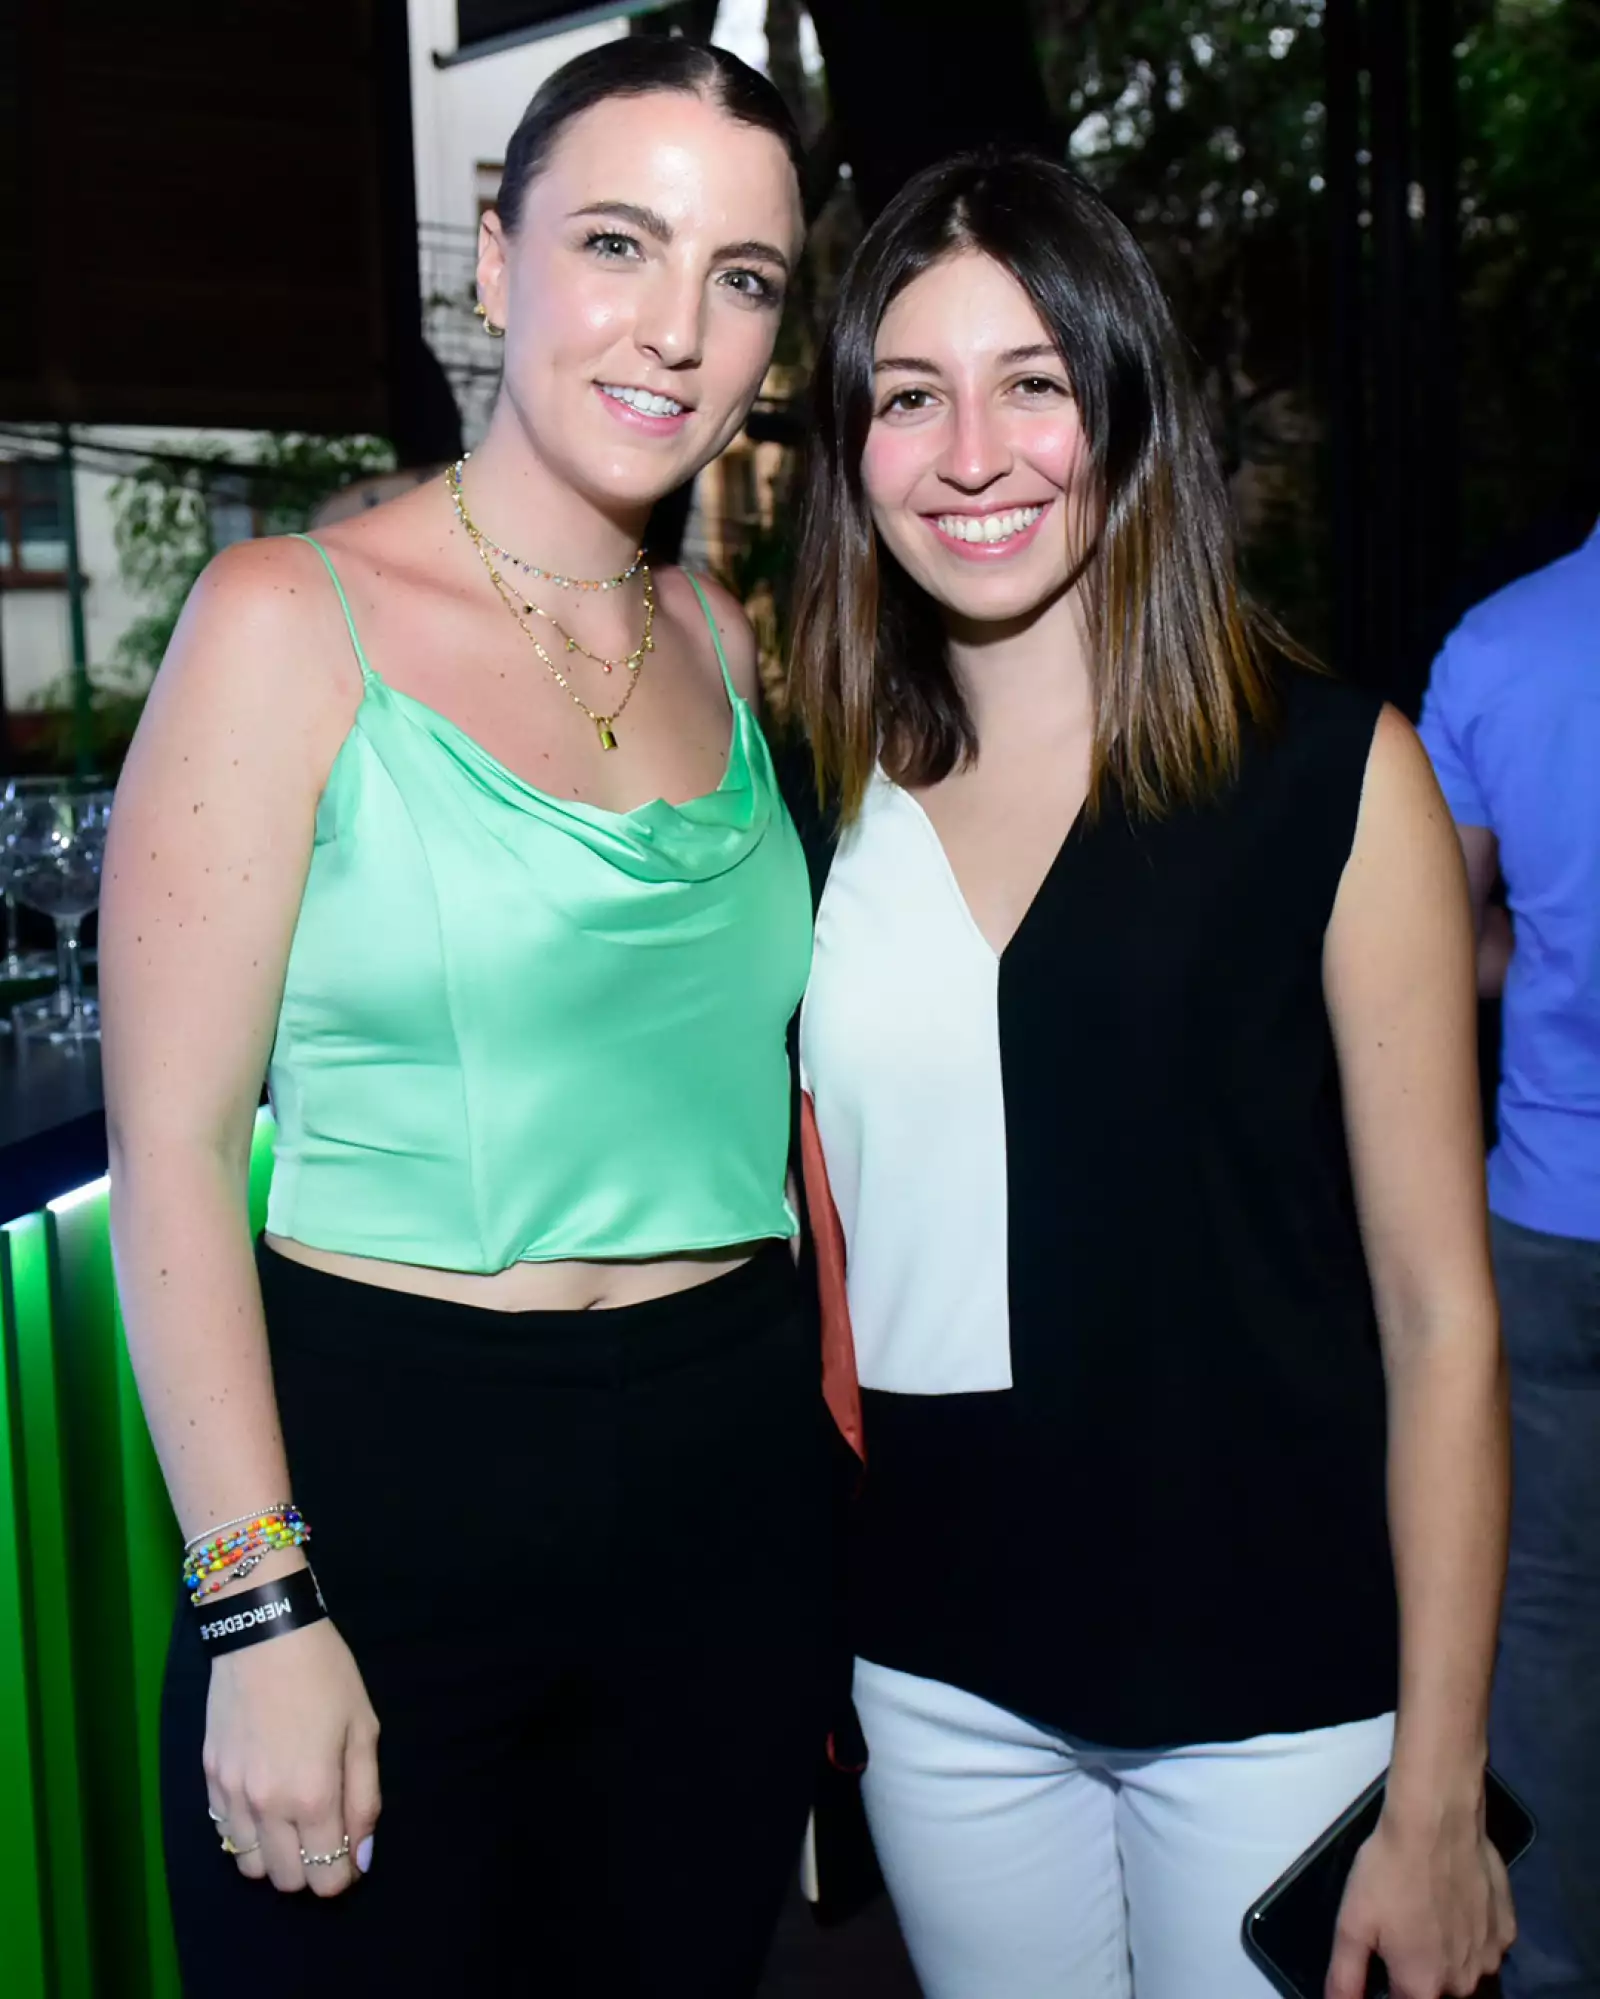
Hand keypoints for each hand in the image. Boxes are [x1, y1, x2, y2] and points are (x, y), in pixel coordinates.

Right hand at [203, 1615, 380, 1897]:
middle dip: (311, 1870)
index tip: (350, 1857)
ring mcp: (232, 1795)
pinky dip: (246, 1834)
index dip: (341, 1876)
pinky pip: (224, 1834)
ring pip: (249, 1865)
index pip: (325, 1878)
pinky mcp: (210, 1779)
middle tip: (323, 1835)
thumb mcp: (363, 1730)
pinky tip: (263, 1804)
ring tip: (291, 1823)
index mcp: (313, 1796)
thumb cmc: (325, 1675)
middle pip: (286, 1880)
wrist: (263, 1633)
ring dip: (274, 1857)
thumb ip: (365, 1798)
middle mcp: (267, 1807)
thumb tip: (361, 1858)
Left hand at [1326, 1799, 1515, 1998]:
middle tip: (1405, 1923)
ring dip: (1448, 1952)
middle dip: (1419, 1967)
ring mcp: (1492, 1957)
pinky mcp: (1508, 1929)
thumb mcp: (1352, 1924)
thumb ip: (1345, 1977)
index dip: (1391, 1983)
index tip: (1388, 1958)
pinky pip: (1487, 1943)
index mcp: (1423, 1986)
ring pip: (1464, 1968)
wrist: (1437, 1823)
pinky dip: (1472, 1931)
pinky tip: (1457, 1901)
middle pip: (1437, 1989)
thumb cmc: (1389, 1872)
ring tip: (1430, 1910)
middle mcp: (1463, 1983)